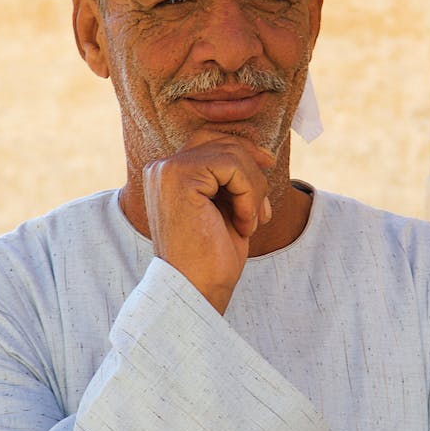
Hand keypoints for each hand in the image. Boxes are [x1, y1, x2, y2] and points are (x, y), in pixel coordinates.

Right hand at [143, 130, 275, 313]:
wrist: (196, 291)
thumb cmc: (211, 258)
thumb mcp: (225, 207)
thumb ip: (232, 177)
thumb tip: (262, 152)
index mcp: (167, 174)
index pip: (212, 140)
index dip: (245, 150)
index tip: (268, 166)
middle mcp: (161, 166)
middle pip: (224, 141)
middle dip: (253, 172)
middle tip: (261, 212)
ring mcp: (167, 169)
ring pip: (232, 153)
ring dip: (253, 190)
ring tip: (249, 223)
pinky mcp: (179, 176)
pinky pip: (232, 166)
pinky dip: (249, 195)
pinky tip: (243, 225)